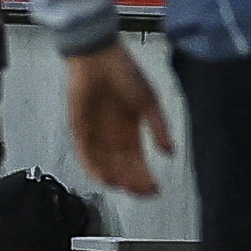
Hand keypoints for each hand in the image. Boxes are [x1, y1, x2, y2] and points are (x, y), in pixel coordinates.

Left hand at [66, 43, 164, 193]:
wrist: (98, 57)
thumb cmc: (124, 72)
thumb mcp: (150, 102)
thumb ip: (159, 128)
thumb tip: (170, 150)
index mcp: (130, 130)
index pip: (137, 160)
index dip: (145, 176)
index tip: (154, 188)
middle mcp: (112, 135)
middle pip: (122, 167)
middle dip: (134, 181)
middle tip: (144, 193)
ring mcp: (96, 133)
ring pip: (105, 164)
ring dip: (117, 178)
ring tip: (128, 189)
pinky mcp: (80, 128)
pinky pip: (85, 154)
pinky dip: (95, 167)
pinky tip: (105, 178)